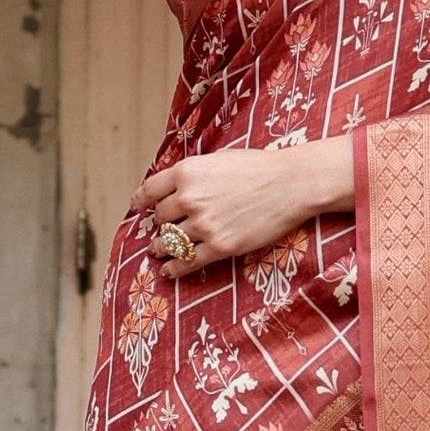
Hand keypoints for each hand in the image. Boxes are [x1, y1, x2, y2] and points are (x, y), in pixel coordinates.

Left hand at [132, 136, 353, 278]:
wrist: (290, 184)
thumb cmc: (259, 168)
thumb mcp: (218, 159)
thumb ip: (195, 174)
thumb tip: (179, 187)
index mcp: (186, 172)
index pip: (150, 190)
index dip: (142, 202)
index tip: (139, 209)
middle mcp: (190, 198)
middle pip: (161, 218)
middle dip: (161, 224)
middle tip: (161, 229)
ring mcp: (204, 225)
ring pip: (170, 241)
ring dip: (161, 248)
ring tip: (157, 251)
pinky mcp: (220, 246)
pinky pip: (188, 261)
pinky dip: (175, 268)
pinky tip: (169, 271)